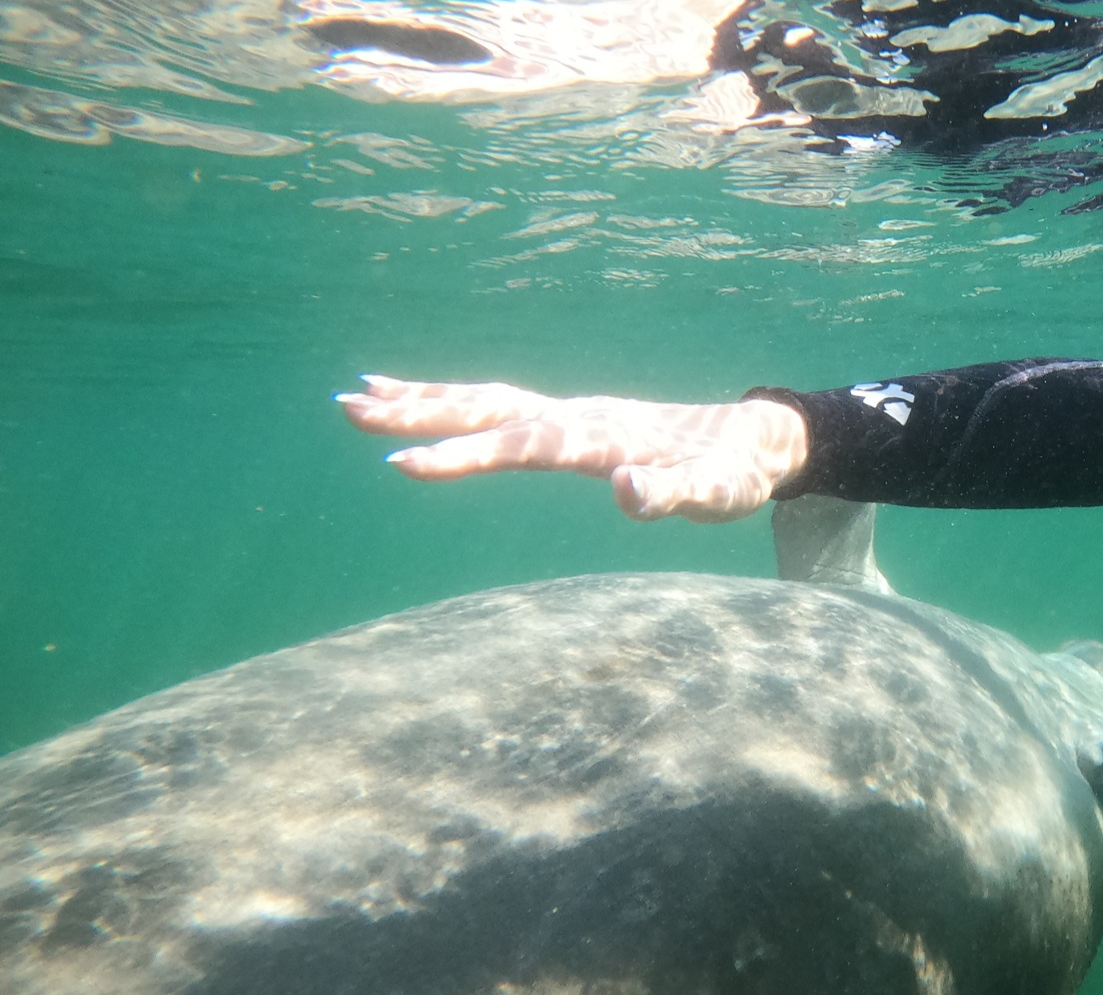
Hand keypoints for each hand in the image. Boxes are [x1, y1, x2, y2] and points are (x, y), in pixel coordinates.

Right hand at [336, 375, 807, 523]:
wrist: (755, 440)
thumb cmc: (733, 474)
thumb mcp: (716, 494)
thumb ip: (674, 493)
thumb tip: (627, 488)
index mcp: (602, 436)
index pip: (521, 444)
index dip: (465, 456)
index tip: (405, 461)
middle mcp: (578, 416)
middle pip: (487, 408)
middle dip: (418, 410)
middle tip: (348, 407)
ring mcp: (573, 413)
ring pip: (486, 399)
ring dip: (424, 398)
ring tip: (359, 393)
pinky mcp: (572, 420)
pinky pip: (504, 404)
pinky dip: (457, 400)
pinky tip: (420, 399)